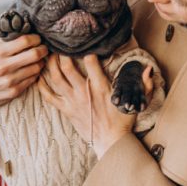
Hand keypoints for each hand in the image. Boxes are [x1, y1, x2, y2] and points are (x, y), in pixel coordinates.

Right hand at [0, 34, 47, 119]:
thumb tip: (16, 24)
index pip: (25, 41)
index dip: (36, 38)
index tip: (37, 39)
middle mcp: (4, 66)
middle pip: (34, 54)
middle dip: (43, 49)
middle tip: (44, 48)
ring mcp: (9, 80)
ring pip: (36, 68)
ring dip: (41, 62)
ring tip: (39, 60)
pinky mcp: (13, 92)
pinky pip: (32, 80)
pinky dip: (35, 73)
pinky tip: (32, 70)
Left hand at [38, 54, 152, 157]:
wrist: (110, 141)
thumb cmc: (123, 121)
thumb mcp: (137, 101)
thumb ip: (145, 84)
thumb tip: (149, 69)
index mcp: (101, 87)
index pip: (90, 62)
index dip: (86, 50)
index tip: (84, 44)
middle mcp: (84, 92)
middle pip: (67, 67)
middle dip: (61, 53)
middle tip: (59, 44)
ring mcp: (73, 101)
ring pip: (56, 78)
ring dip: (50, 64)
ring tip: (48, 54)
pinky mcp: (66, 110)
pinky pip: (49, 96)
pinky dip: (41, 86)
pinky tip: (38, 77)